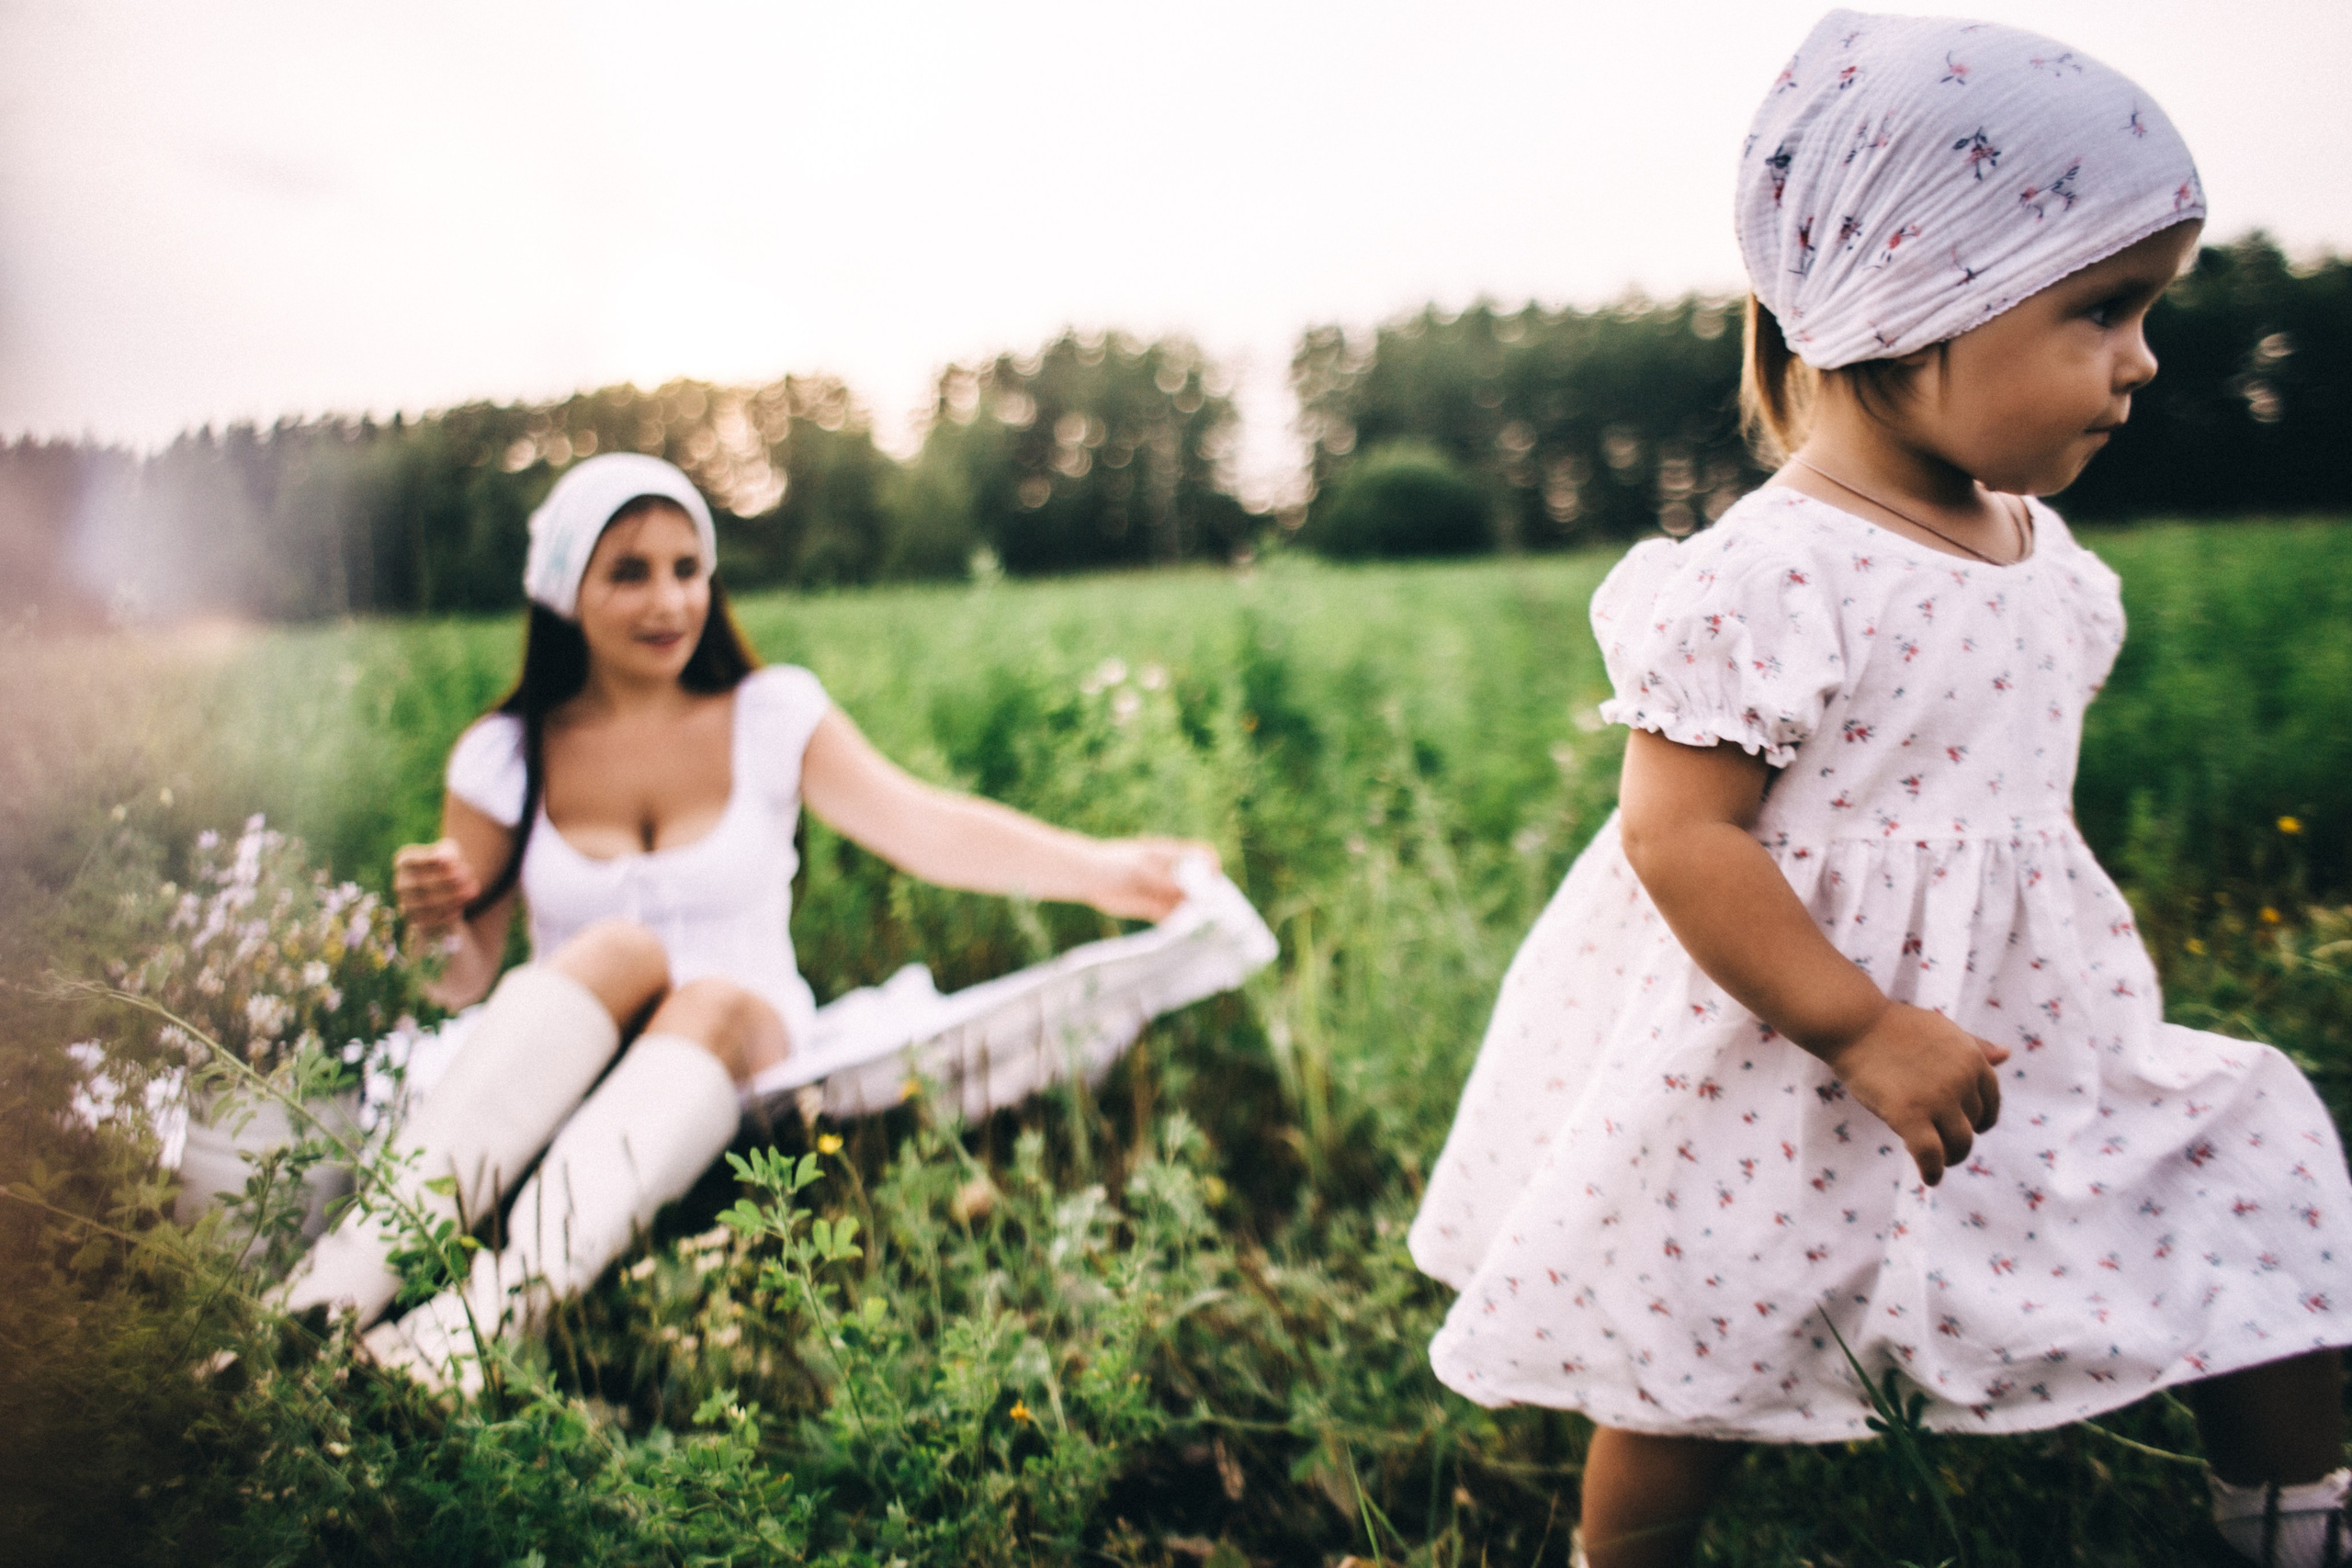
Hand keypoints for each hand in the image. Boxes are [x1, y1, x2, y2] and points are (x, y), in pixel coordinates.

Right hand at [391, 838, 482, 936]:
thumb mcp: (450, 853)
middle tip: (467, 878)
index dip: (431, 860)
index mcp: (404, 861)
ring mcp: (406, 902)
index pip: (412, 860)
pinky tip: (461, 907)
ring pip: (428, 903)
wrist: (446, 893)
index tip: (453, 860)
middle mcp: (401, 882)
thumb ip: (448, 852)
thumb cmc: (448, 866)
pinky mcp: (416, 919)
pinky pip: (430, 919)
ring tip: (473, 891)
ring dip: (452, 897)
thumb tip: (447, 859)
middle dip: (447, 880)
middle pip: (422, 883)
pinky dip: (447, 914)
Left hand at [1087, 837, 1219, 921]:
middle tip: (1210, 912)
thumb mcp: (1141, 869)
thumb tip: (1190, 893)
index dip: (1212, 867)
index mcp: (1172, 855)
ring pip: (1186, 904)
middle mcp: (1172, 874)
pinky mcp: (1153, 908)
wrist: (1089, 876)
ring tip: (1195, 926)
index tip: (1212, 883)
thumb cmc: (1115, 863)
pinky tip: (1177, 932)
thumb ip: (1165, 880)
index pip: (1202, 855)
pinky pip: (1170, 918)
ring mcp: (1163, 891)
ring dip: (1193, 914)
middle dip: (1207, 897)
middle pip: (1199, 884)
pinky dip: (1176, 925)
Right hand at [1819, 1002, 2009, 1185]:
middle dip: (1961, 1136)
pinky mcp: (1909, 1116)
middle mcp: (1962, 1080)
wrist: (1855, 1025)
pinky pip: (1930, 1155)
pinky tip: (1929, 1178)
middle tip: (1944, 1143)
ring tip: (1938, 1162)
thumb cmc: (1895, 1026)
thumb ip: (1975, 1046)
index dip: (1982, 1118)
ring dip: (1951, 1158)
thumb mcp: (1943, 1030)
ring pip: (1958, 1144)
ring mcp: (1937, 1099)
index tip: (1971, 1127)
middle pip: (1973, 1125)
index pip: (1991, 1100)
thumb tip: (2007, 1054)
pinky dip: (1932, 1171)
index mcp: (1972, 1059)